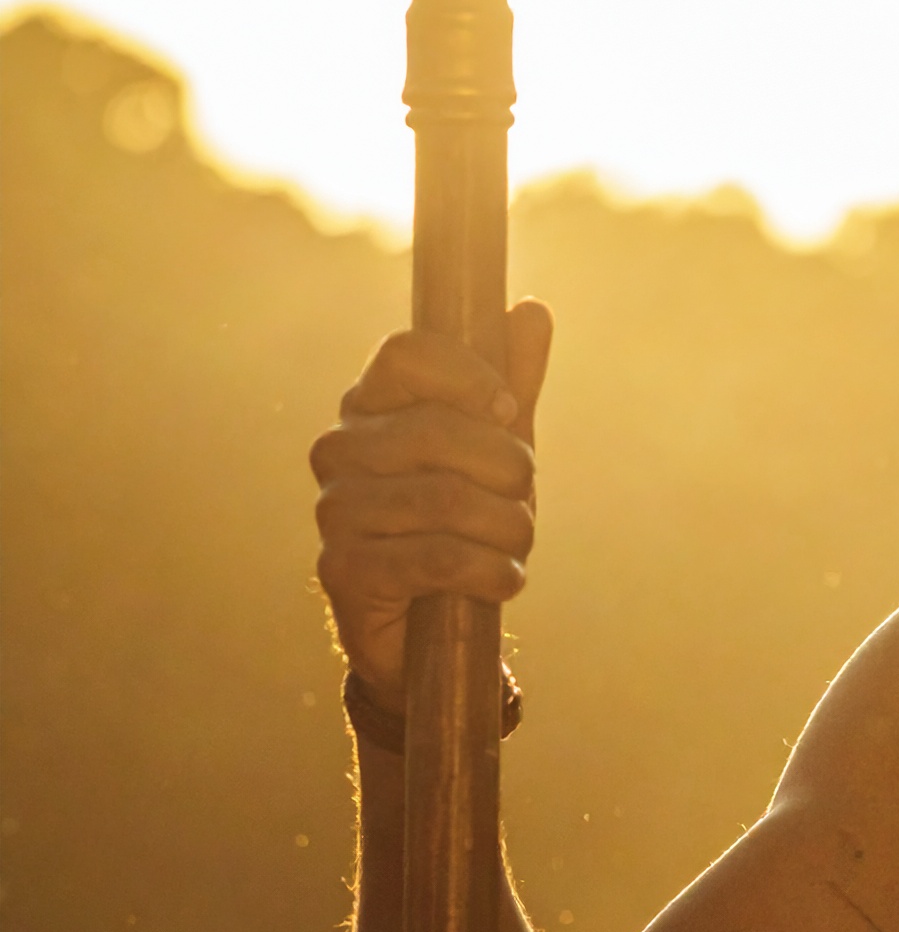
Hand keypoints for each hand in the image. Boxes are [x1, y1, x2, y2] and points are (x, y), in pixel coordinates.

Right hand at [311, 300, 553, 709]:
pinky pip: (437, 558)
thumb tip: (530, 309)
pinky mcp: (341, 568)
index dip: (468, 374)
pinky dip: (492, 571)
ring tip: (517, 545)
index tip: (509, 409)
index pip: (407, 351)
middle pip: (438, 430)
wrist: (426, 621)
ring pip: (446, 499)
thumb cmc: (463, 518)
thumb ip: (513, 383)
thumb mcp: (498, 448)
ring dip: (508, 528)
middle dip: (509, 469)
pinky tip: (505, 580)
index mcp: (372, 404)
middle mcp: (340, 448)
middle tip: (526, 498)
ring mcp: (334, 508)